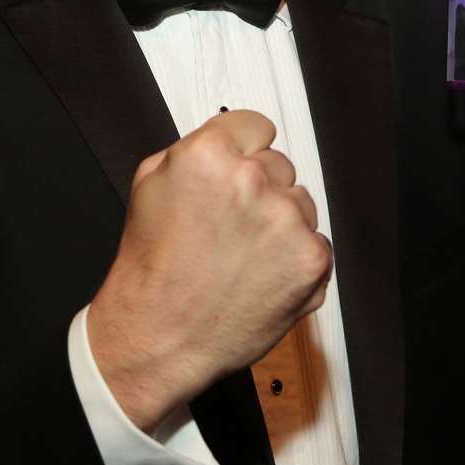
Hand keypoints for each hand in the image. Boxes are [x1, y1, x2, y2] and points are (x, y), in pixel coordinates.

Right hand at [87, 110, 331, 429]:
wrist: (160, 337)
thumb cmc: (152, 271)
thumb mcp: (149, 184)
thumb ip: (192, 151)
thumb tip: (229, 141)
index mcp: (209, 155)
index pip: (256, 126)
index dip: (244, 152)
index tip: (237, 172)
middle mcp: (252, 181)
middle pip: (279, 164)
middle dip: (259, 189)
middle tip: (229, 225)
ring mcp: (286, 220)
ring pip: (300, 202)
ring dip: (280, 222)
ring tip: (241, 255)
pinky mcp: (311, 258)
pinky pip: (315, 241)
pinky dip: (295, 258)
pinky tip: (261, 274)